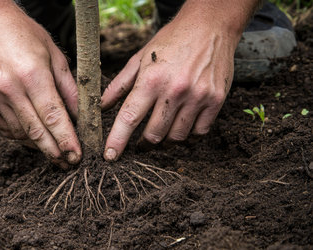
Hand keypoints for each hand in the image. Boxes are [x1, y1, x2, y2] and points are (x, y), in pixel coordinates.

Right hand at [0, 6, 80, 166]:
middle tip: (68, 164)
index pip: (53, 116)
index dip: (66, 139)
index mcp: (31, 75)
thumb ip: (68, 88)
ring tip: (55, 150)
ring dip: (39, 146)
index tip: (77, 155)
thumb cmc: (24, 35)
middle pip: (36, 131)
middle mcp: (9, 90)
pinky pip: (6, 129)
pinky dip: (22, 136)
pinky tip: (34, 137)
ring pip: (21, 134)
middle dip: (55, 152)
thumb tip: (80, 116)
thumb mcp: (54, 55)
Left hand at [101, 12, 239, 160]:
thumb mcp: (140, 58)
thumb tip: (100, 107)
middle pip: (153, 135)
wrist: (210, 26)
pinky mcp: (216, 101)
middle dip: (143, 143)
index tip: (110, 156)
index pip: (129, 118)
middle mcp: (174, 91)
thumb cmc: (171, 41)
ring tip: (162, 129)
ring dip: (166, 139)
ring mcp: (197, 97)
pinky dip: (188, 134)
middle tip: (141, 141)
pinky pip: (199, 133)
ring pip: (176, 137)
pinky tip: (182, 123)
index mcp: (151, 80)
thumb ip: (119, 85)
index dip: (117, 140)